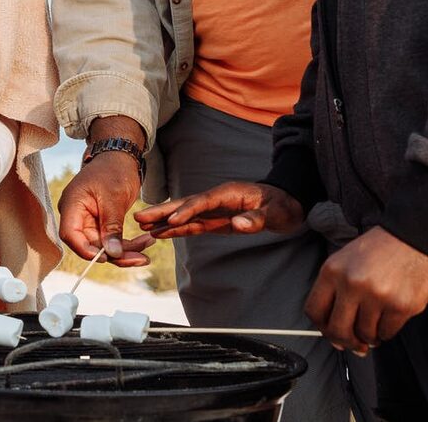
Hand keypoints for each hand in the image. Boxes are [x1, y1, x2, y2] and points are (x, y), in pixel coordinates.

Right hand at [58, 147, 151, 266]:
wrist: (120, 157)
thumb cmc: (113, 169)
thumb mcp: (114, 197)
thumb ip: (111, 226)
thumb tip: (112, 253)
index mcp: (72, 205)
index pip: (70, 235)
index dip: (85, 250)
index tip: (106, 258)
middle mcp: (77, 215)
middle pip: (90, 245)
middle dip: (115, 255)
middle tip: (140, 259)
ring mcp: (88, 220)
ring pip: (102, 246)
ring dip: (124, 252)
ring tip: (146, 256)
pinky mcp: (101, 223)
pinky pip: (111, 240)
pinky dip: (126, 245)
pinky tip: (144, 245)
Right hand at [135, 181, 303, 239]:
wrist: (287, 205)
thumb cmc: (282, 206)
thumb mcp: (274, 213)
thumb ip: (256, 219)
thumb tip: (238, 224)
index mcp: (228, 193)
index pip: (203, 201)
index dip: (188, 210)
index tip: (173, 221)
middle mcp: (216, 199)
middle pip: (186, 204)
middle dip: (163, 211)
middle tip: (140, 218)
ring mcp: (214, 210)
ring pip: (185, 215)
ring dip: (165, 221)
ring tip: (143, 228)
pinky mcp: (215, 220)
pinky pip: (193, 225)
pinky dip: (177, 230)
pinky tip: (161, 234)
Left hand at [304, 227, 427, 355]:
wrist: (416, 234)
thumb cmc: (381, 249)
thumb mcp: (347, 260)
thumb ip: (336, 291)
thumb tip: (335, 334)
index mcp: (332, 271)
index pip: (314, 311)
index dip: (322, 328)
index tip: (332, 334)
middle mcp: (351, 284)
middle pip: (337, 330)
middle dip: (346, 342)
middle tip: (356, 344)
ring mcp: (377, 296)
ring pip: (365, 334)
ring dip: (371, 336)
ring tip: (377, 323)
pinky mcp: (401, 306)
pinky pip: (387, 332)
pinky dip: (387, 331)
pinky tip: (390, 317)